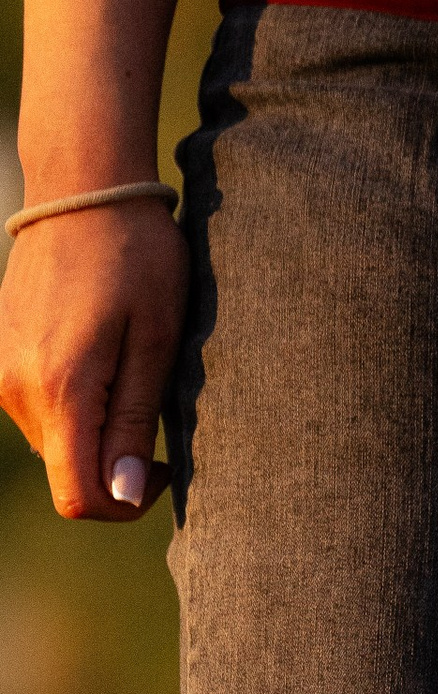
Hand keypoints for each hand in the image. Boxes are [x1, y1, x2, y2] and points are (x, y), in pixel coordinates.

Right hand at [0, 197, 189, 517]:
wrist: (83, 189)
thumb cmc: (137, 258)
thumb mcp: (158, 342)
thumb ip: (135, 423)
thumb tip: (123, 495)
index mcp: (59, 391)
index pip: (78, 497)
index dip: (126, 503)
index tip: (165, 464)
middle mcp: (16, 390)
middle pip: (69, 472)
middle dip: (116, 462)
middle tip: (156, 404)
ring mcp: (2, 371)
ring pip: (57, 441)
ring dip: (98, 428)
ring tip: (131, 368)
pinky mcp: (1, 355)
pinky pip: (42, 407)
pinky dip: (78, 402)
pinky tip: (105, 353)